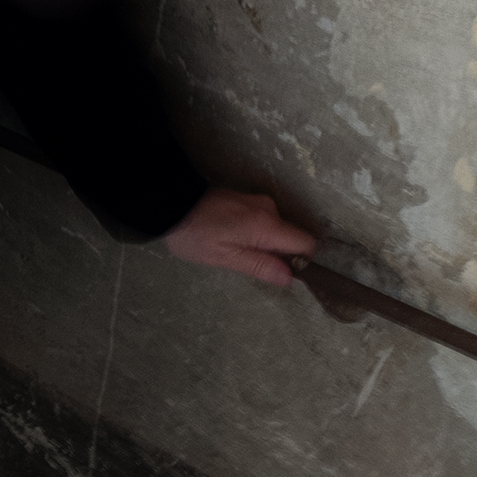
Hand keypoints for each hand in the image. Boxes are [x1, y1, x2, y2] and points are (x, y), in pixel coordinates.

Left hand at [161, 187, 315, 288]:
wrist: (170, 204)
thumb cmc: (195, 235)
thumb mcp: (226, 257)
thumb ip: (260, 266)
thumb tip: (290, 277)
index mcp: (267, 225)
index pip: (306, 243)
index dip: (300, 261)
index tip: (281, 271)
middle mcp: (268, 209)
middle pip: (290, 237)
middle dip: (278, 254)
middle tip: (247, 262)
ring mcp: (257, 201)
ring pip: (276, 230)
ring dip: (262, 244)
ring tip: (232, 249)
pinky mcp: (246, 199)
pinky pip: (263, 221)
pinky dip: (254, 233)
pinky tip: (229, 238)